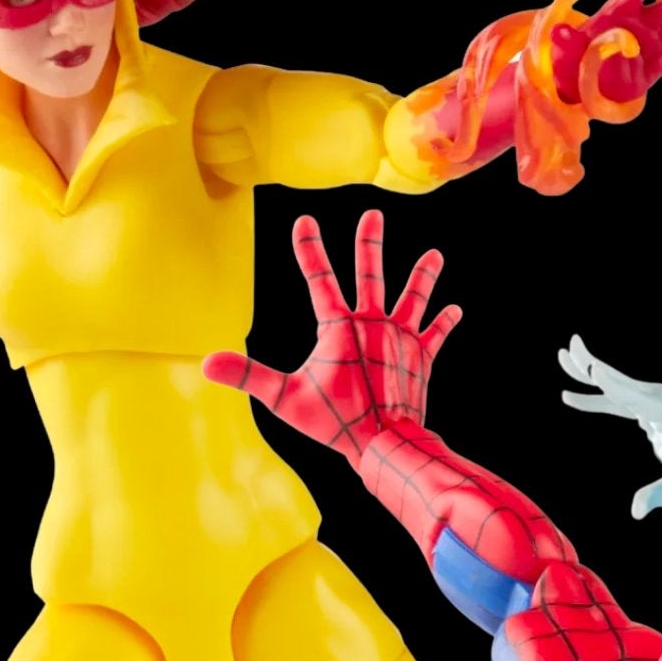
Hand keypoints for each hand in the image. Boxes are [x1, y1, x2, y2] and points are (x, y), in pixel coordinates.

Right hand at [204, 211, 460, 465]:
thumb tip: (206, 363)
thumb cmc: (336, 423)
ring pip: (413, 299)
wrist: (387, 445)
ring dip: (423, 276)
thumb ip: (248, 376)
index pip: (319, 279)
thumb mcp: (285, 399)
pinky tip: (455, 308)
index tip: (305, 220)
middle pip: (371, 275)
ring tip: (435, 255)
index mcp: (339, 328)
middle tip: (374, 215)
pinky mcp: (421, 358)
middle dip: (370, 243)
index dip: (310, 249)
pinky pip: (435, 335)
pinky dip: (444, 322)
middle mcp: (373, 325)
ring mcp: (401, 340)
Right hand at [559, 335, 661, 517]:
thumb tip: (636, 512)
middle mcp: (661, 400)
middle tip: (568, 346)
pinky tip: (573, 398)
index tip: (594, 368)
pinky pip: (618, 401)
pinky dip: (597, 399)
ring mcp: (656, 402)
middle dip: (592, 365)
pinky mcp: (652, 410)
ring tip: (562, 357)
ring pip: (616, 386)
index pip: (635, 396)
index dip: (613, 384)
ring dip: (588, 375)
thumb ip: (656, 497)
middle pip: (620, 380)